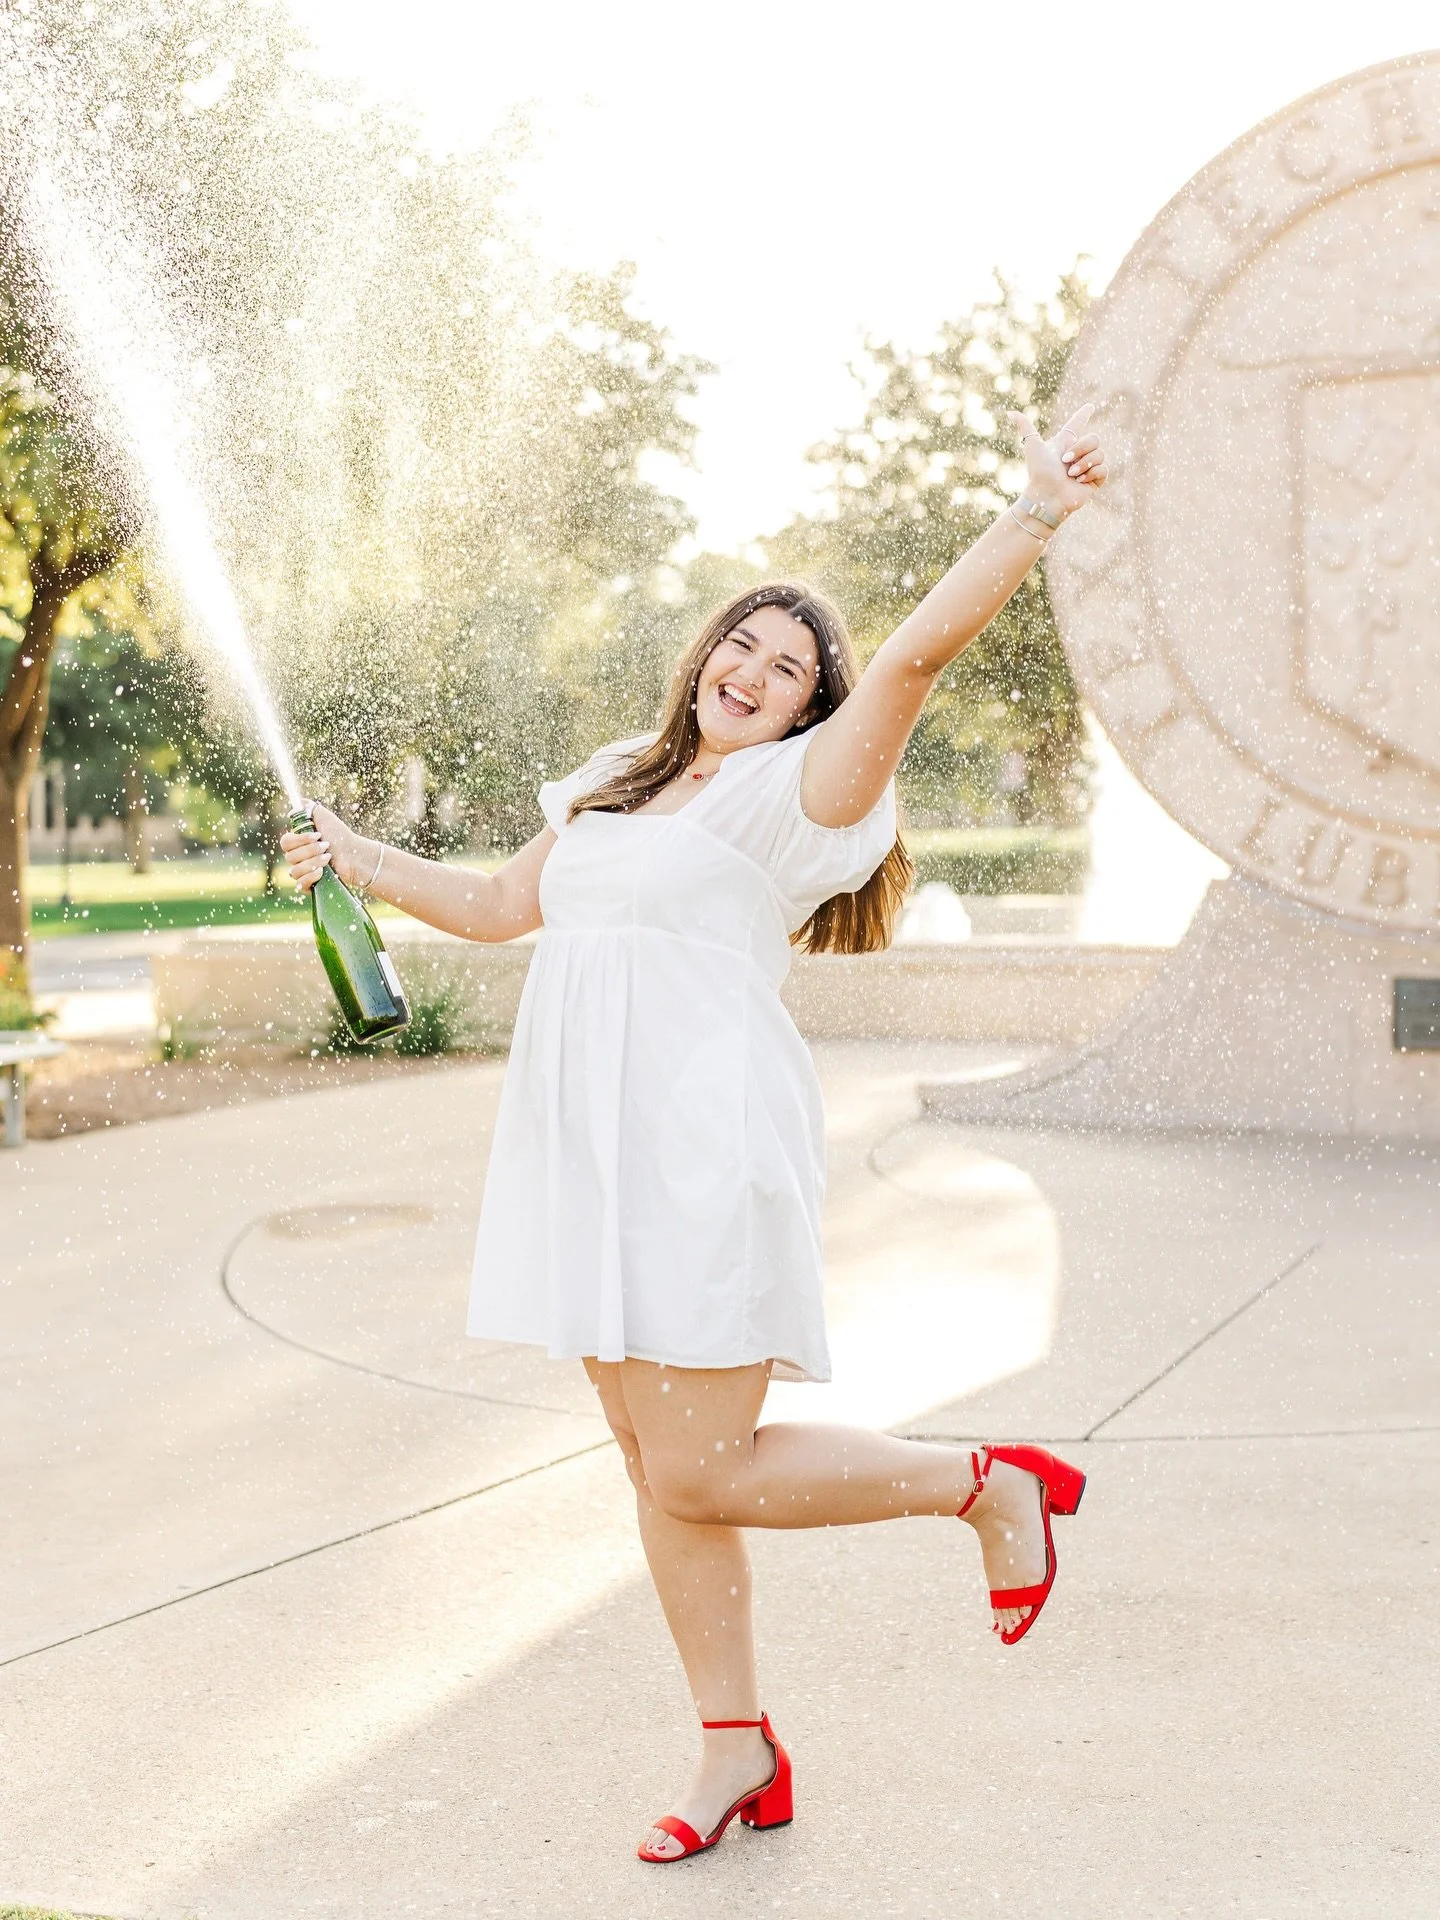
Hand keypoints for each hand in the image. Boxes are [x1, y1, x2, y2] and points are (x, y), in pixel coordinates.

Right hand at [278, 801, 374, 892]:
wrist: (355, 855)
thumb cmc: (340, 836)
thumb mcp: (325, 817)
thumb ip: (308, 808)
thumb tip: (296, 803)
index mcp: (297, 843)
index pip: (285, 842)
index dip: (300, 839)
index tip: (317, 835)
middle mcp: (297, 858)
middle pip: (290, 856)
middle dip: (310, 850)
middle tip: (326, 846)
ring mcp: (303, 872)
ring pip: (295, 870)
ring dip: (313, 862)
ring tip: (329, 858)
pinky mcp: (309, 886)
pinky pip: (300, 884)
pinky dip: (311, 877)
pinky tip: (322, 872)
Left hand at [1006, 402, 1107, 521]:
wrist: (1046, 496)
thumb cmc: (1038, 473)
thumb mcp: (1033, 446)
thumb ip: (1025, 427)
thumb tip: (1010, 412)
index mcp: (1065, 443)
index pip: (1077, 424)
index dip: (1083, 414)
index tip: (1090, 406)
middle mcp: (1078, 453)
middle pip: (1094, 438)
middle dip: (1080, 448)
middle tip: (1065, 461)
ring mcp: (1087, 467)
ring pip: (1100, 453)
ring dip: (1084, 463)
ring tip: (1071, 474)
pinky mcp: (1095, 480)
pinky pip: (1103, 468)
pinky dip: (1091, 473)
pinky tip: (1079, 481)